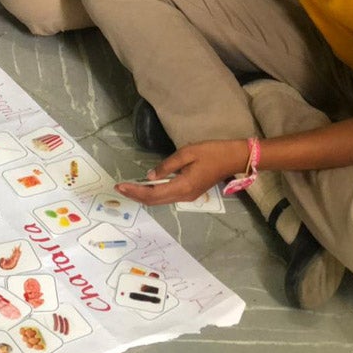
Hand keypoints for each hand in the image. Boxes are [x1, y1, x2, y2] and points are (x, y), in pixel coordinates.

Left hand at [114, 139, 247, 205]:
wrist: (233, 158)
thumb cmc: (211, 152)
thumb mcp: (187, 153)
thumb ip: (167, 165)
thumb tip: (150, 176)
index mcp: (183, 186)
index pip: (152, 193)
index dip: (135, 191)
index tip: (120, 186)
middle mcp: (184, 196)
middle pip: (154, 200)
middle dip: (135, 195)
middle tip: (119, 188)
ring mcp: (188, 196)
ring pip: (160, 200)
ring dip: (143, 196)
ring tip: (129, 188)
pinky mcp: (190, 193)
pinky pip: (167, 196)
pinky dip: (153, 193)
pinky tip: (146, 187)